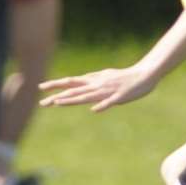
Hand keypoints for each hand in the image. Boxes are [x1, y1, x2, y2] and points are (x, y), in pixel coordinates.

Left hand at [38, 66, 157, 111]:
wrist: (145, 74)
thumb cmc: (124, 76)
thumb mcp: (105, 76)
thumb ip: (93, 79)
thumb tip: (82, 80)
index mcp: (94, 80)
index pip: (71, 82)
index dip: (56, 85)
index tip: (40, 87)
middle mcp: (97, 85)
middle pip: (74, 91)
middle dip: (58, 96)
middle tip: (42, 102)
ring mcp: (108, 91)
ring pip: (87, 96)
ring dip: (73, 100)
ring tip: (59, 103)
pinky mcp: (120, 97)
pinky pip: (109, 102)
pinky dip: (102, 105)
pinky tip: (94, 110)